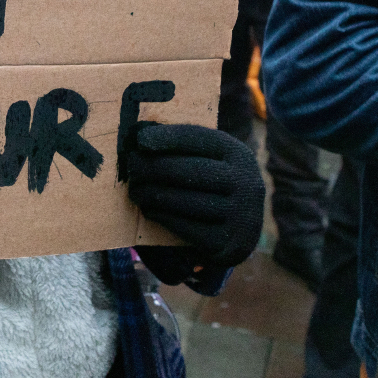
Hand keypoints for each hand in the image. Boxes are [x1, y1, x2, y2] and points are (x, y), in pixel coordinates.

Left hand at [126, 123, 264, 268]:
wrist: (242, 231)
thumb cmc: (216, 184)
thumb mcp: (215, 161)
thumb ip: (186, 148)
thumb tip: (142, 135)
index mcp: (239, 155)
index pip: (200, 140)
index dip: (168, 138)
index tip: (140, 140)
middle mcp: (246, 183)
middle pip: (189, 171)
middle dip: (153, 167)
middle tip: (131, 168)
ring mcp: (239, 216)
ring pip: (185, 201)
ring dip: (152, 194)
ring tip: (135, 190)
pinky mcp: (226, 243)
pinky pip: (186, 227)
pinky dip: (162, 216)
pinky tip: (148, 209)